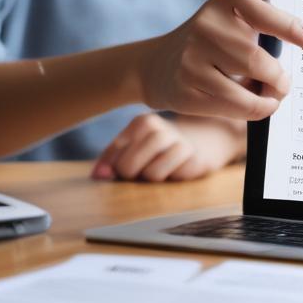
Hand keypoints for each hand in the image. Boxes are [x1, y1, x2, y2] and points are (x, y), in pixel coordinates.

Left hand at [91, 112, 245, 181]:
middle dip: (131, 177)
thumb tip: (98, 175)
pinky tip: (176, 171)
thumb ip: (112, 160)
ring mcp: (180, 143)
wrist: (204, 140)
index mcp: (142, 123)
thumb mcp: (134, 148)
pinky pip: (173, 178)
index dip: (112, 168)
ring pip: (151, 174)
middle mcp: (160, 129)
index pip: (114, 153)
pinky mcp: (196, 159)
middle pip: (128, 166)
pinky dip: (170, 179)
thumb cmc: (160, 149)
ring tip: (159, 171)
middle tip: (140, 173)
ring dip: (151, 179)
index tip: (118, 172)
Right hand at [137, 0, 302, 121]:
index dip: (292, 30)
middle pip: (257, 60)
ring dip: (270, 97)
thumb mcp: (229, 4)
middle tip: (286, 82)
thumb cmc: (208, 34)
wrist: (158, 64)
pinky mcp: (186, 92)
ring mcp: (192, 61)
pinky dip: (254, 109)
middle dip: (280, 77)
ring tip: (275, 94)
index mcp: (222, 2)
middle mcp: (205, 28)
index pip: (263, 14)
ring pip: (246, 88)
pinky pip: (232, 107)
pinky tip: (260, 105)